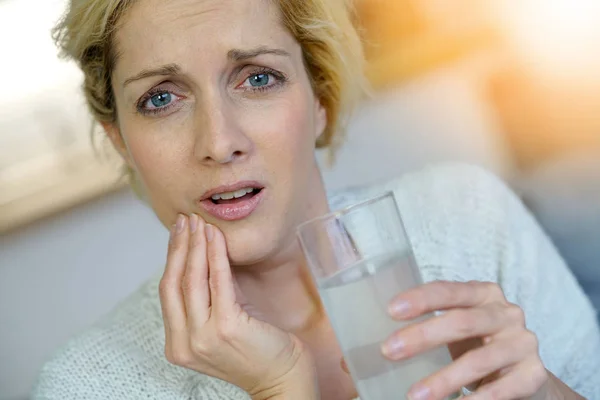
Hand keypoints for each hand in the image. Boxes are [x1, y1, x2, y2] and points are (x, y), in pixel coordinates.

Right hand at [159, 214, 316, 398]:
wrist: (282, 376)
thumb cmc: (256, 347)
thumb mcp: (222, 320)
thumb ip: (208, 295)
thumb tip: (204, 251)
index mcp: (178, 344)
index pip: (167, 292)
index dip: (171, 258)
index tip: (177, 233)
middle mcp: (184, 344)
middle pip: (173, 283)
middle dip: (178, 246)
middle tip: (185, 220)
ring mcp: (202, 338)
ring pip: (191, 280)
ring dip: (195, 245)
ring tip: (199, 223)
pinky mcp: (225, 328)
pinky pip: (217, 282)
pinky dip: (216, 255)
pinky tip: (216, 237)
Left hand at [382, 281, 548, 399]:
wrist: (525, 373)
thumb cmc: (477, 344)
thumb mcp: (458, 327)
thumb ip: (427, 326)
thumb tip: (364, 353)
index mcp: (483, 293)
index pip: (449, 291)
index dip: (421, 299)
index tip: (392, 310)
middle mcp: (506, 313)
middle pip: (462, 322)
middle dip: (422, 337)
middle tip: (389, 351)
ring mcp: (523, 343)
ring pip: (478, 360)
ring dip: (443, 380)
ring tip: (415, 395)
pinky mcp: (533, 374)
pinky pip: (501, 390)